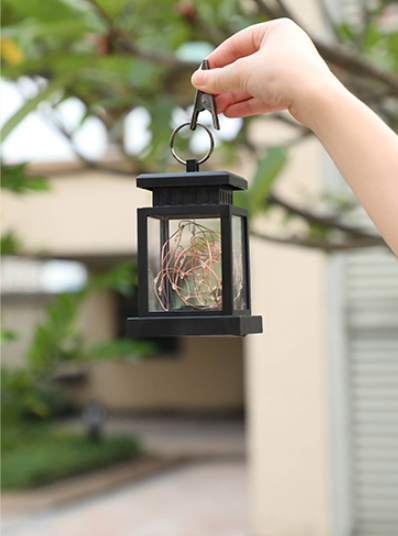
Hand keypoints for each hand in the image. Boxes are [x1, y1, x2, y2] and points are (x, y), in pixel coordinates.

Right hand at [191, 19, 335, 126]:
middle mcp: (283, 48)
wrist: (316, 99)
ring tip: (216, 109)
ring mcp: (288, 71)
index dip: (217, 60)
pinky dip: (247, 105)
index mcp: (274, 31)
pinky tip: (230, 113)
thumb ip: (219, 78)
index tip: (202, 75)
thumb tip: (198, 81)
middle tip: (207, 97)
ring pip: (253, 84)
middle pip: (245, 66)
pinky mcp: (291, 92)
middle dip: (224, 84)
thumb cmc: (286, 73)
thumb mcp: (244, 73)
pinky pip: (264, 96)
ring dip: (233, 97)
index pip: (237, 43)